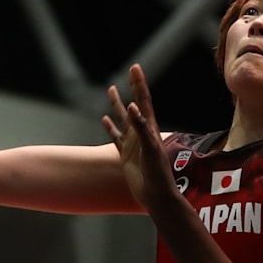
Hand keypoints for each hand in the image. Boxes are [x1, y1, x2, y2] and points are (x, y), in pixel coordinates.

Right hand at [101, 64, 176, 210]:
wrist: (156, 195)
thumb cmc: (158, 173)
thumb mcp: (150, 149)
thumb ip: (141, 128)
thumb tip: (132, 107)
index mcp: (150, 128)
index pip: (144, 101)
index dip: (139, 84)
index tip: (136, 68)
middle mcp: (142, 132)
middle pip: (135, 104)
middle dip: (133, 87)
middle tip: (131, 70)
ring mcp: (133, 143)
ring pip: (123, 118)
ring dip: (117, 104)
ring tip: (112, 89)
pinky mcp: (125, 154)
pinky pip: (115, 137)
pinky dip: (110, 127)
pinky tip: (104, 119)